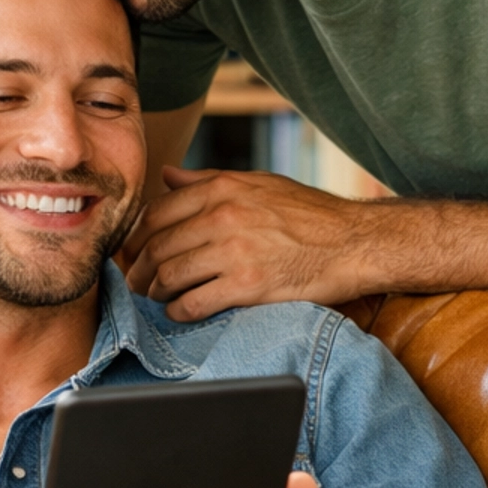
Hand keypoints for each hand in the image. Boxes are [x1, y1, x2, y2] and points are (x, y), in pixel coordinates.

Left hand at [123, 167, 380, 318]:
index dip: (135, 238)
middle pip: (156, 247)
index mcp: (222, 188)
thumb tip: (167, 175)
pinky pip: (193, 304)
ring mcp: (234, 252)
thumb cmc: (309, 214)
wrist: (353, 242)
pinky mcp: (247, 286)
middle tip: (137, 283)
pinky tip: (180, 312)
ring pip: (169, 277)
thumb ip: (208, 180)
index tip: (134, 253)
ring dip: (155, 293)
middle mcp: (222, 217)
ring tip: (157, 298)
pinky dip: (178, 312)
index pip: (156, 213)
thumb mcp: (258, 183)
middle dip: (138, 270)